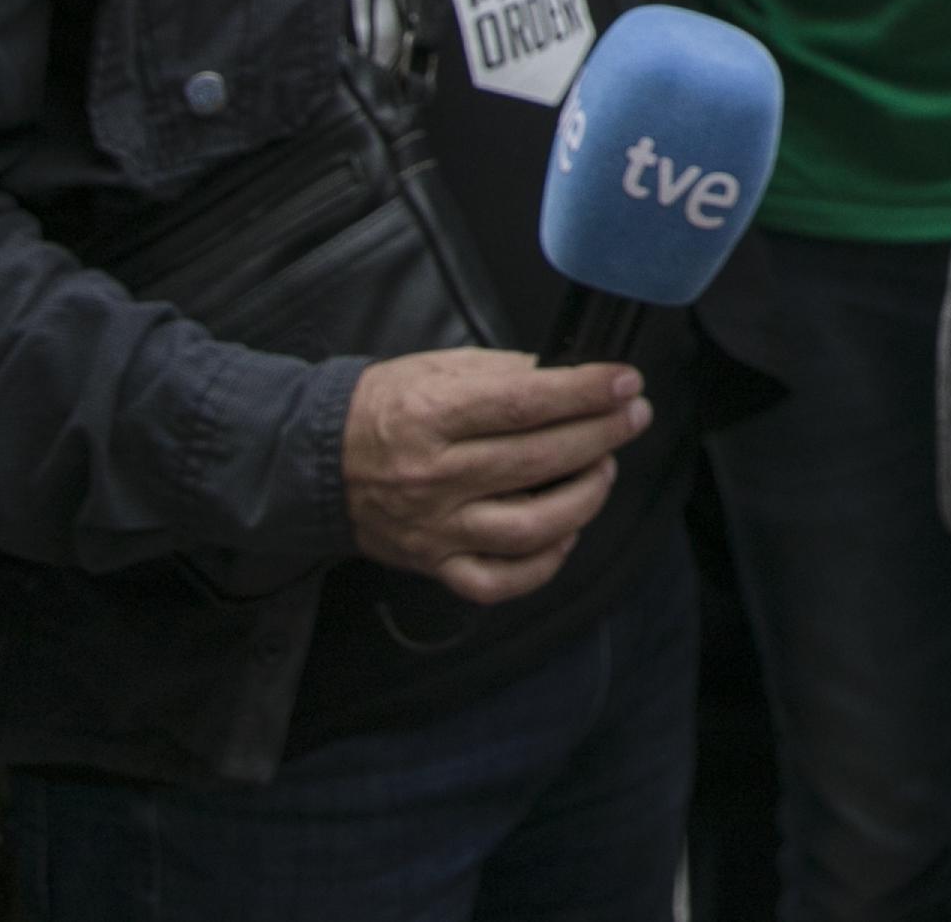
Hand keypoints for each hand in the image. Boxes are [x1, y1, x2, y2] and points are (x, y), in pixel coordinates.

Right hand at [342, 350, 647, 602]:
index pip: (525, 404)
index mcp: (431, 417)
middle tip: (632, 416)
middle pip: (538, 461)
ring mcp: (434, 529)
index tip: (625, 382)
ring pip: (531, 528)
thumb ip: (507, 374)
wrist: (318, 460)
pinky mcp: (433, 564)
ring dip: (585, 497)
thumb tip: (573, 378)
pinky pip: (498, 581)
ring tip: (603, 469)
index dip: (585, 393)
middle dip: (602, 435)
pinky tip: (565, 531)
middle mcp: (433, 477)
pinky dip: (544, 563)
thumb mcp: (441, 369)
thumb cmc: (389, 406)